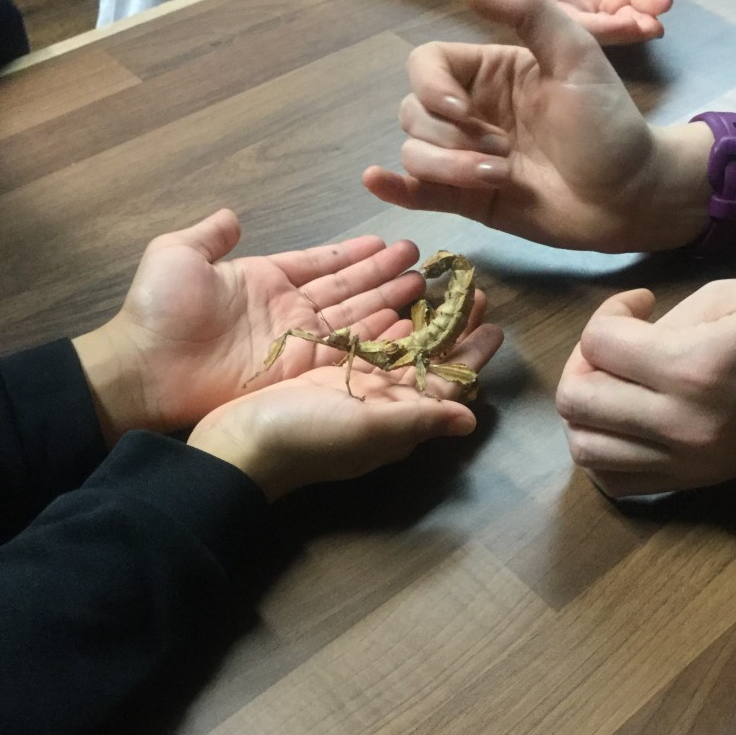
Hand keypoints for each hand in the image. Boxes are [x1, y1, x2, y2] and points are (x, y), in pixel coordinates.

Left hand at [72, 210, 425, 441]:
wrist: (147, 368)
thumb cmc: (159, 310)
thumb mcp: (178, 255)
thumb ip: (209, 236)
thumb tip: (230, 217)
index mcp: (264, 279)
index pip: (319, 263)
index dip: (352, 253)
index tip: (385, 240)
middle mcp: (288, 309)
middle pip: (346, 289)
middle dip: (383, 274)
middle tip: (420, 261)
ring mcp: (297, 341)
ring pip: (354, 317)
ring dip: (387, 302)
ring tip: (422, 287)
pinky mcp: (300, 370)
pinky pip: (346, 350)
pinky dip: (376, 338)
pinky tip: (404, 325)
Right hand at [187, 298, 502, 500]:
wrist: (240, 445)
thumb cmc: (306, 439)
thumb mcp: (368, 429)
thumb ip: (420, 418)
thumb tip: (471, 420)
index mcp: (400, 420)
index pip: (447, 385)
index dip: (472, 356)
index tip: (496, 325)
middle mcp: (383, 406)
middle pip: (429, 362)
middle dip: (453, 330)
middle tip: (474, 292)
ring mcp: (354, 389)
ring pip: (400, 350)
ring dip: (424, 321)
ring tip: (442, 289)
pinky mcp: (326, 375)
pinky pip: (366, 344)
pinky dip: (385, 323)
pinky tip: (398, 305)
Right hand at [364, 0, 704, 252]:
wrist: (630, 197)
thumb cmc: (609, 125)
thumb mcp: (577, 56)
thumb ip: (528, 13)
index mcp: (491, 73)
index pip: (427, 65)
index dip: (431, 87)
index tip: (462, 112)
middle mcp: (473, 113)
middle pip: (413, 111)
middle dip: (447, 137)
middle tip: (503, 155)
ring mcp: (467, 158)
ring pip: (415, 152)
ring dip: (447, 167)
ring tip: (499, 179)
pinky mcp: (468, 200)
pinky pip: (418, 190)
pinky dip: (394, 187)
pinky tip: (376, 180)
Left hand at [555, 279, 735, 495]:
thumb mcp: (732, 294)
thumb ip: (663, 320)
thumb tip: (622, 342)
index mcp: (694, 368)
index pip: (599, 345)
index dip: (607, 313)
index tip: (638, 305)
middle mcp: (681, 424)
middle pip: (577, 402)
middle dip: (581, 362)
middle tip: (613, 347)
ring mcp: (687, 461)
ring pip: (586, 450)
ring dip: (584, 412)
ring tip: (612, 386)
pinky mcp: (695, 481)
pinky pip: (616, 484)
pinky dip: (602, 454)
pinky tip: (621, 424)